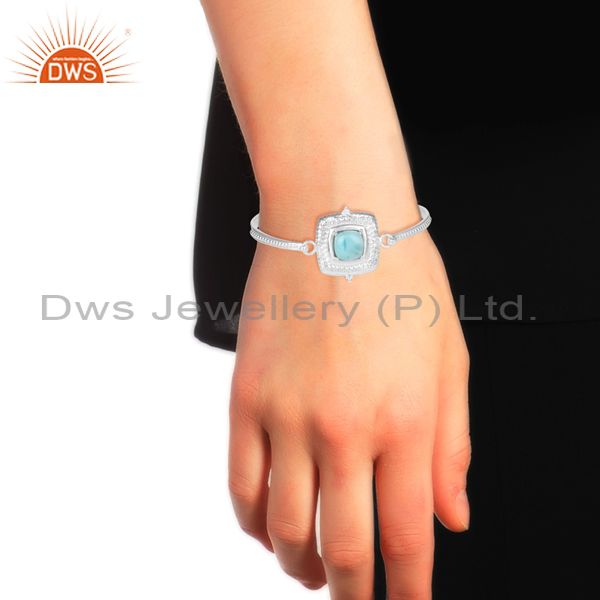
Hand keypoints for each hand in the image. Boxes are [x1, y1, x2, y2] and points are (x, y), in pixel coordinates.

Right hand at [228, 226, 469, 598]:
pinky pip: (240, 483)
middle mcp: (342, 427)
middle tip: (357, 599)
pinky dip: (252, 522)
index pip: (408, 537)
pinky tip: (267, 527)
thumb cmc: (399, 278)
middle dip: (354, 592)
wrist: (335, 220)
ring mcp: (286, 414)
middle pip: (344, 548)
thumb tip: (453, 514)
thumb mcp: (451, 359)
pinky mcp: (245, 395)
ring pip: (283, 528)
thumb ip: (453, 445)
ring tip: (312, 569)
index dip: (407, 591)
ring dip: (299, 565)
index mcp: (405, 419)